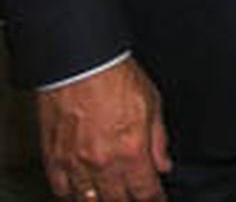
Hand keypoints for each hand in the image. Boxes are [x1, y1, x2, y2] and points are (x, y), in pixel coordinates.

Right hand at [38, 58, 170, 200]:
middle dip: (129, 201)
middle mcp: (103, 162)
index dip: (154, 199)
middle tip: (134, 198)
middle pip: (117, 200)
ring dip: (101, 200)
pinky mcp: (54, 158)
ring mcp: (76, 163)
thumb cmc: (116, 77)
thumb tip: (163, 163)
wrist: (81, 64)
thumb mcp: (153, 104)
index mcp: (131, 150)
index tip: (157, 200)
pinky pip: (61, 188)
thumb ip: (159, 140)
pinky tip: (81, 191)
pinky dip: (72, 194)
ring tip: (110, 196)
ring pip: (88, 200)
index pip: (145, 191)